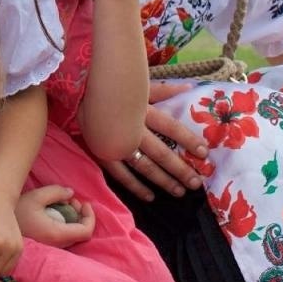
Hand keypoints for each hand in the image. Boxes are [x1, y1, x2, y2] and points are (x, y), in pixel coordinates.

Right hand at [14, 184, 95, 248]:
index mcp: (57, 234)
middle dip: (81, 215)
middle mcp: (57, 244)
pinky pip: (64, 237)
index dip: (90, 217)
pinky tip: (55, 212)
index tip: (84, 203)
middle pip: (81, 234)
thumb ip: (56, 192)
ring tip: (62, 203)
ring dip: (73, 219)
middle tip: (70, 200)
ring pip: (73, 236)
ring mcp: (52, 247)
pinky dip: (66, 224)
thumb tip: (71, 193)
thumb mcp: (36, 196)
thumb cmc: (17, 212)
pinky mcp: (47, 246)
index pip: (86, 231)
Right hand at [105, 87, 208, 201]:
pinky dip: (135, 186)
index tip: (204, 152)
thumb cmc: (114, 86)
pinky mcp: (103, 152)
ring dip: (162, 180)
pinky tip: (150, 196)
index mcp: (143, 110)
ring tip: (179, 191)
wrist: (79, 90)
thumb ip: (164, 90)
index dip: (187, 140)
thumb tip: (189, 88)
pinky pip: (120, 173)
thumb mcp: (139, 85)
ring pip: (144, 166)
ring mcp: (116, 143)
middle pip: (160, 152)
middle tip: (195, 182)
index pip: (170, 127)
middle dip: (179, 168)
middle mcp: (131, 129)